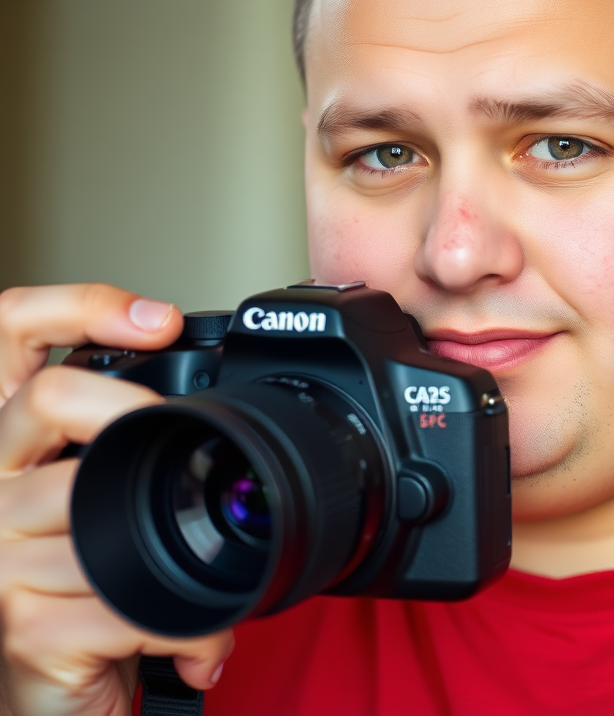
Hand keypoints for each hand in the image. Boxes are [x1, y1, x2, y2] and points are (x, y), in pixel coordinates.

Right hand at [0, 284, 233, 715]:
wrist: (59, 712)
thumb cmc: (93, 595)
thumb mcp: (111, 510)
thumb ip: (133, 452)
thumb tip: (221, 406)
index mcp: (11, 447)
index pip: (8, 333)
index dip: (76, 307)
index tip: (157, 320)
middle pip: (47, 397)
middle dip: (131, 404)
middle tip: (184, 431)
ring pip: (101, 503)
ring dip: (181, 543)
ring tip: (211, 579)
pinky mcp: (20, 626)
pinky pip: (127, 597)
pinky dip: (189, 624)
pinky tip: (202, 643)